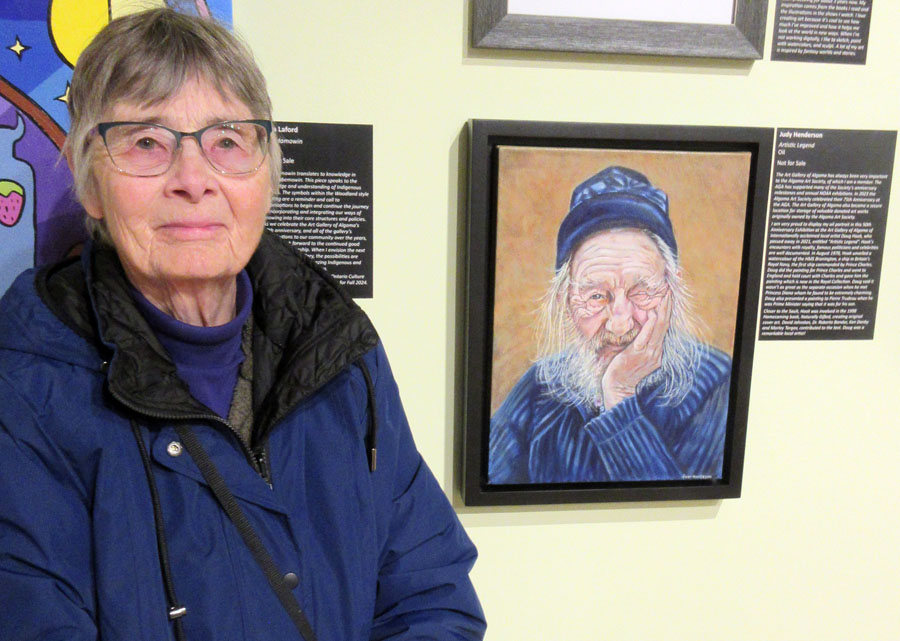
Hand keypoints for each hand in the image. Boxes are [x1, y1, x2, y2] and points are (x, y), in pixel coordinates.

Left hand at [600, 292, 669, 408]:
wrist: (618, 389)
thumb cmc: (623, 371)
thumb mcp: (634, 354)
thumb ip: (639, 342)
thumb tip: (637, 325)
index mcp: (655, 351)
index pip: (663, 327)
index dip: (666, 312)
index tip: (667, 297)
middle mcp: (655, 351)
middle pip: (664, 325)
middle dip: (666, 307)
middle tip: (668, 290)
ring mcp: (648, 354)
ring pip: (658, 329)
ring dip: (661, 312)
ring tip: (663, 297)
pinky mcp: (637, 355)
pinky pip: (645, 338)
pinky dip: (649, 326)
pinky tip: (652, 315)